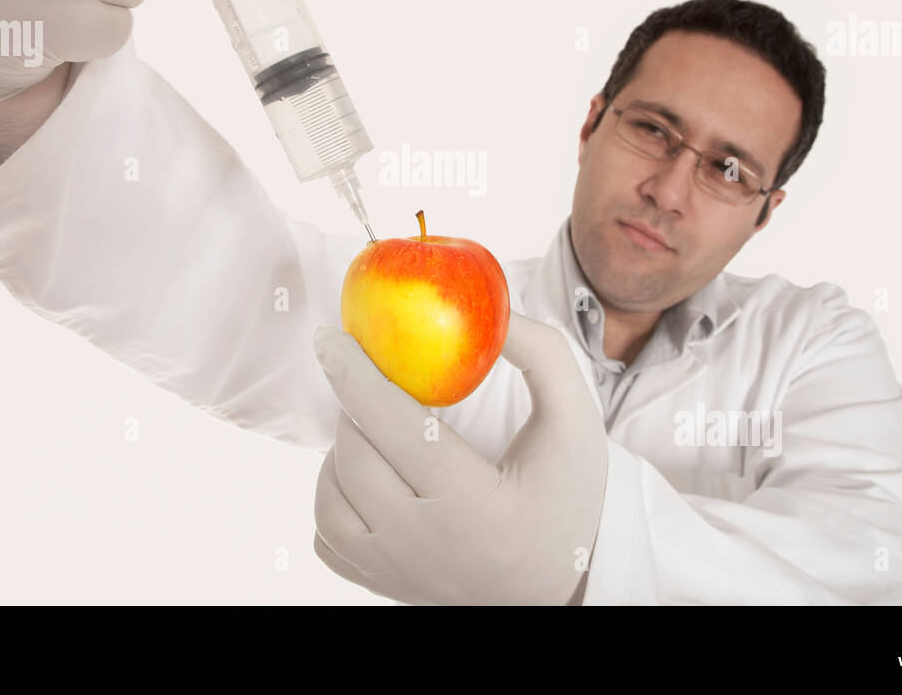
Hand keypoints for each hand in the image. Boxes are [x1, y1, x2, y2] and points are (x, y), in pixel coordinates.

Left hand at [312, 311, 609, 604]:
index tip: (329, 338)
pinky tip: (370, 475)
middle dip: (357, 406)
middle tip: (380, 382)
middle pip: (355, 456)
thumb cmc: (568, 501)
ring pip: (328, 496)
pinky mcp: (377, 584)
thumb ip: (543, 357)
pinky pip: (324, 533)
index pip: (395, 429)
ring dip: (343, 449)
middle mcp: (422, 545)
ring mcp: (393, 571)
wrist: (558, 588)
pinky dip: (334, 495)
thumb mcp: (576, 425)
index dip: (356, 377)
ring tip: (382, 430)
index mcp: (472, 504)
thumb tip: (494, 313)